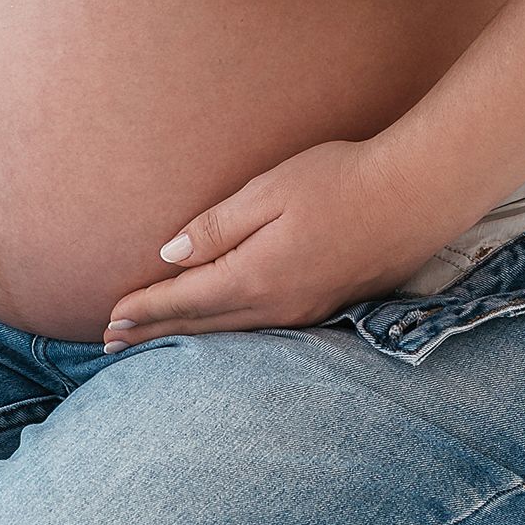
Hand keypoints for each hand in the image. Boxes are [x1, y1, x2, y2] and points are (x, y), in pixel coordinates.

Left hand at [100, 133, 447, 347]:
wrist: (416, 196)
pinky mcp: (325, 306)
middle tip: (111, 343)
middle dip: (154, 334)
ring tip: (154, 344)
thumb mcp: (269, 191)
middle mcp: (277, 304)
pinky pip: (260, 331)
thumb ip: (217, 226)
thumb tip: (170, 256)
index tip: (108, 319)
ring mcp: (304, 311)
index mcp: (256, 275)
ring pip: (231, 335)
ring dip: (188, 338)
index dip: (143, 310)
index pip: (184, 299)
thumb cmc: (339, 180)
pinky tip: (220, 332)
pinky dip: (226, 335)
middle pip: (202, 327)